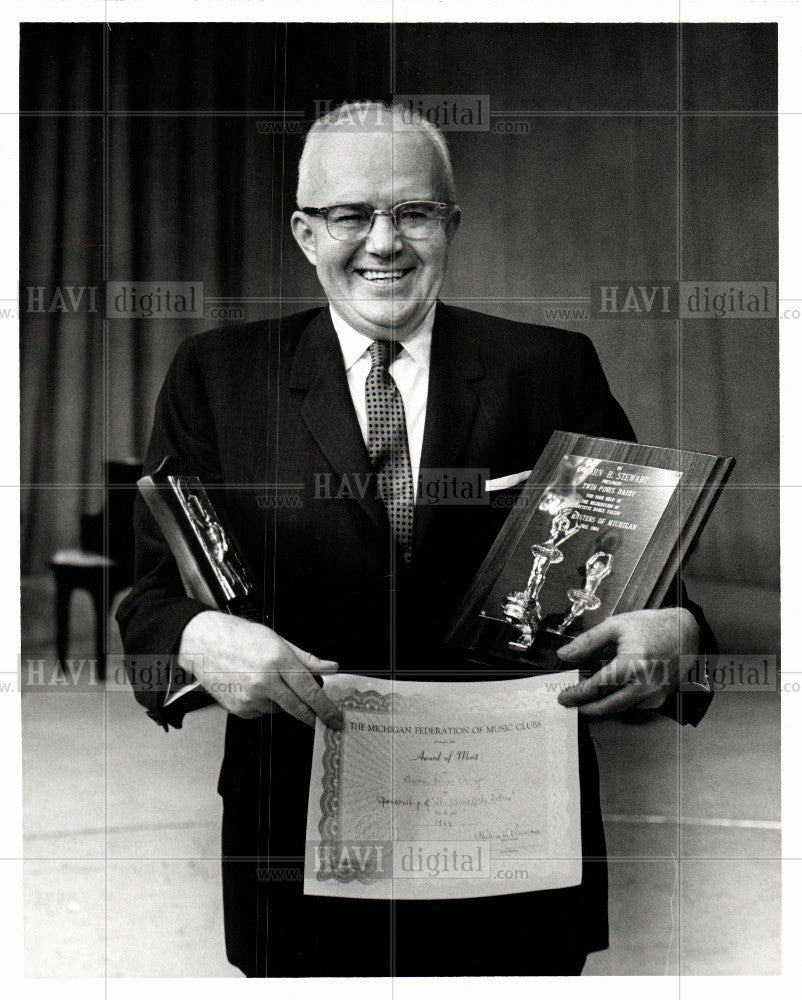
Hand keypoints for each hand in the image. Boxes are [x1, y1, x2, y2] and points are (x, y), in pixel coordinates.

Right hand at [178, 610, 342, 728]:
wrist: (204, 644)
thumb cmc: (240, 637)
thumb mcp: (278, 641)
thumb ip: (307, 658)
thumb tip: (330, 667)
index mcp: (278, 660)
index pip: (309, 690)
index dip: (325, 707)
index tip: (335, 717)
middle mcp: (265, 680)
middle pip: (298, 708)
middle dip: (314, 717)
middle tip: (324, 721)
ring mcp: (250, 697)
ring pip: (279, 709)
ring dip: (282, 702)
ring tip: (267, 681)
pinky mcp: (238, 708)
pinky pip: (261, 712)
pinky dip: (263, 703)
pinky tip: (253, 687)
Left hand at [555, 607, 699, 716]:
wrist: (685, 632)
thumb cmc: (652, 627)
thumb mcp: (615, 626)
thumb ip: (588, 641)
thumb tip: (565, 654)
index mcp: (633, 663)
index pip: (598, 686)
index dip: (578, 694)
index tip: (564, 697)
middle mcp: (646, 683)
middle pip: (609, 704)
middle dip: (586, 707)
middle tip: (571, 705)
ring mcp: (655, 693)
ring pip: (621, 709)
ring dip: (601, 709)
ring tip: (585, 703)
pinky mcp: (660, 698)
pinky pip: (635, 707)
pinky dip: (619, 705)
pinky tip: (608, 700)